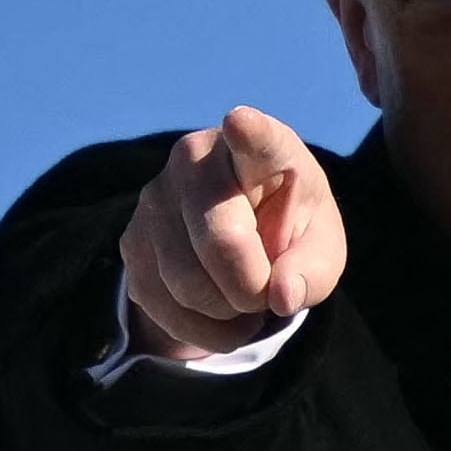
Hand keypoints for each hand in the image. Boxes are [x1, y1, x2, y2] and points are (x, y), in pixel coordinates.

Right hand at [118, 106, 346, 359]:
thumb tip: (281, 296)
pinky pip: (163, 305)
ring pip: (188, 283)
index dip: (249, 132)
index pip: (255, 139)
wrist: (238, 239)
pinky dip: (201, 328)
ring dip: (227, 312)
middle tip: (267, 291)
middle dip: (252, 288)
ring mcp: (155, 197)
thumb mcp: (320, 250)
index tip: (240, 121)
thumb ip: (313, 271)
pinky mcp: (130, 240)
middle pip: (221, 241)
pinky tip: (219, 312)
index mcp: (261, 149)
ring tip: (245, 297)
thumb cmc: (290, 233)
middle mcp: (197, 160)